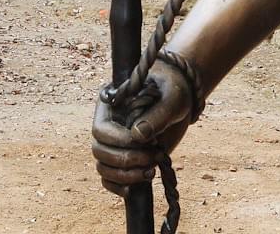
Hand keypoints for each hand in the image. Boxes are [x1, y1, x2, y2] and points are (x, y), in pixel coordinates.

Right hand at [91, 59, 194, 195]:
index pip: (100, 128)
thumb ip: (157, 114)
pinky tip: (134, 188)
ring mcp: (114, 144)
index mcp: (111, 105)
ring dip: (125, 175)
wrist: (180, 102)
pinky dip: (117, 187)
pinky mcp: (122, 160)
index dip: (119, 140)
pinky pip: (108, 179)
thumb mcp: (173, 99)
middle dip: (126, 159)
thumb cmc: (174, 92)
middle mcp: (108, 125)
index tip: (145, 141)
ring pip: (103, 167)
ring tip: (151, 171)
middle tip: (153, 156)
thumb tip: (138, 135)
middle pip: (99, 150)